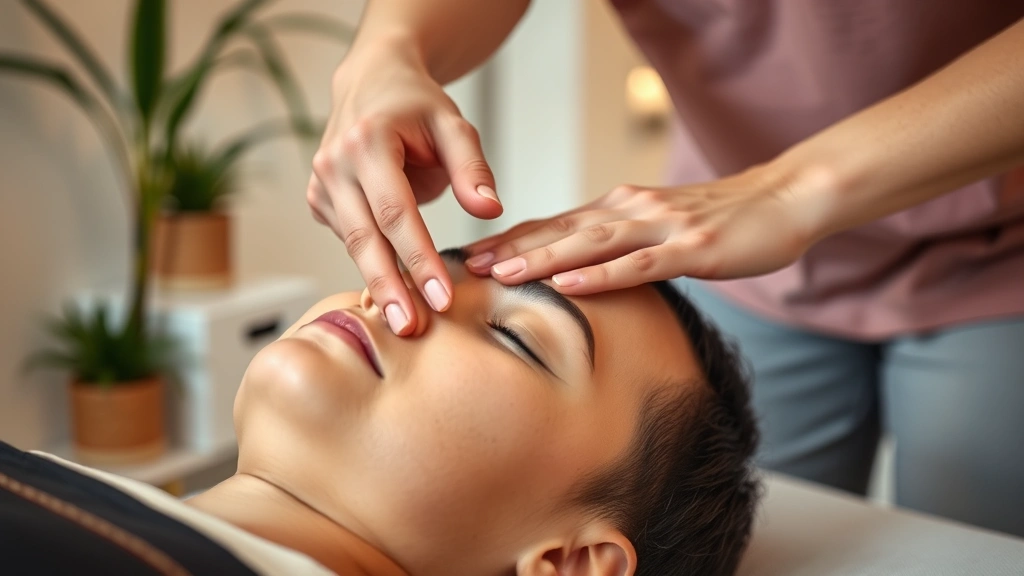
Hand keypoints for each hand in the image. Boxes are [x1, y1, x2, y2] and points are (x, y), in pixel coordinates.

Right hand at [308, 38, 502, 334]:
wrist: (371, 84)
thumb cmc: (417, 107)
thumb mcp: (454, 124)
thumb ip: (473, 167)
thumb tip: (491, 211)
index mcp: (368, 141)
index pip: (396, 212)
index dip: (419, 259)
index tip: (441, 298)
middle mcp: (335, 163)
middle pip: (365, 238)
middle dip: (390, 288)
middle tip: (411, 329)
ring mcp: (321, 184)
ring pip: (353, 245)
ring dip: (380, 285)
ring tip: (405, 324)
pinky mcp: (319, 200)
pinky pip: (348, 240)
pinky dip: (370, 267)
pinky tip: (390, 296)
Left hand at [464, 167, 818, 293]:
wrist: (783, 199)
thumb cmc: (722, 220)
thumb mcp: (662, 227)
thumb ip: (624, 244)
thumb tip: (583, 271)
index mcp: (622, 207)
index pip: (557, 224)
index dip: (513, 239)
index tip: (474, 257)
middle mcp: (633, 209)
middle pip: (562, 230)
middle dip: (513, 249)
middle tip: (469, 267)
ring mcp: (662, 225)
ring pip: (592, 243)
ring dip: (545, 258)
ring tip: (504, 274)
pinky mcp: (692, 246)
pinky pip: (640, 264)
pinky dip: (602, 275)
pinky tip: (570, 285)